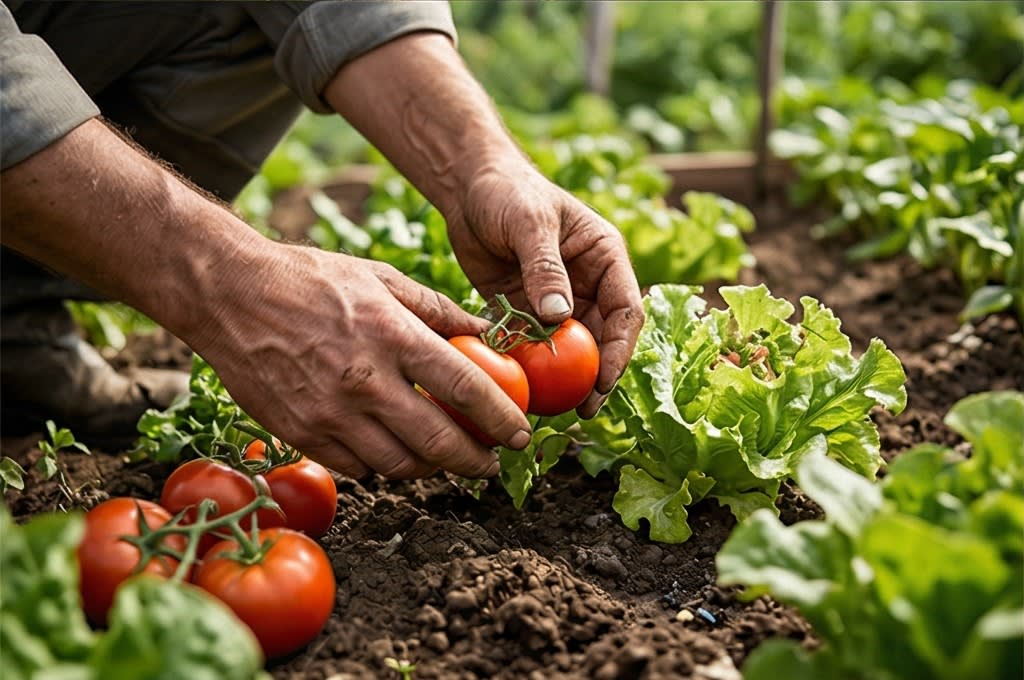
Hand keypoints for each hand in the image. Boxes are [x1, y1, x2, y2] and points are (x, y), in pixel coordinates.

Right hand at [193, 243, 532, 478]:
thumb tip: (484, 331)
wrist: (230, 294)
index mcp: (393, 337)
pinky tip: (394, 452)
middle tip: (492, 463)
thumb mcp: (381, 278)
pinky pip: (357, 468)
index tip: (520, 433)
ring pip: (399, 466)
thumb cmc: (312, 279)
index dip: (502, 419)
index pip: (466, 389)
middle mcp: (365, 381)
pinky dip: (383, 466)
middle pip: (439, 443)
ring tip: (446, 460)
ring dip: (432, 469)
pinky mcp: (300, 433)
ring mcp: (330, 413)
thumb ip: (437, 308)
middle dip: (476, 461)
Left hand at [445, 163, 644, 416]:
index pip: (625, 310)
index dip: (619, 350)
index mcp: (604, 258)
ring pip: (568, 347)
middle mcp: (587, 282)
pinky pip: (532, 343)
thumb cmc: (507, 190)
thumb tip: (560, 316)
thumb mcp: (529, 223)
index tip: (604, 380)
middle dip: (595, 375)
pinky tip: (520, 388)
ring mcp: (556, 299)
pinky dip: (529, 365)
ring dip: (562, 377)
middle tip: (581, 409)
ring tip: (552, 408)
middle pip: (601, 337)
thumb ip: (545, 268)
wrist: (467, 186)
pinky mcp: (525, 309)